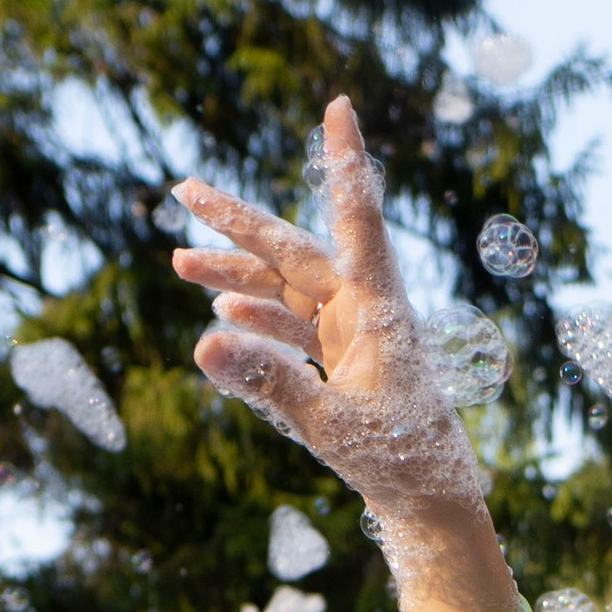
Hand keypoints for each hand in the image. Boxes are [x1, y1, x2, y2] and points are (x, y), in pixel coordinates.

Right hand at [170, 97, 483, 517]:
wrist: (430, 504)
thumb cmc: (400, 460)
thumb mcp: (330, 425)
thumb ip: (268, 383)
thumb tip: (201, 346)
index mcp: (379, 308)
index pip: (358, 219)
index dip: (345, 163)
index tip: (340, 106)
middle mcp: (366, 310)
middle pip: (295, 253)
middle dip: (239, 225)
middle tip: (182, 191)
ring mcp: (354, 335)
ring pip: (287, 291)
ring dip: (237, 279)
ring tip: (181, 265)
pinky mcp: (345, 363)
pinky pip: (295, 329)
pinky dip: (261, 321)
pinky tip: (226, 319)